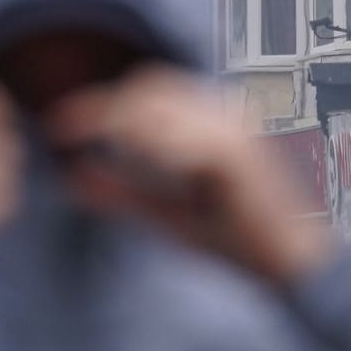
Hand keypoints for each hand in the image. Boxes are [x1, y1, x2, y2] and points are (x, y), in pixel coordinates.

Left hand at [46, 67, 335, 289]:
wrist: (292, 265)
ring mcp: (234, 133)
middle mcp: (225, 118)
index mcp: (211, 127)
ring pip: (165, 104)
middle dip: (104, 107)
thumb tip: (72, 178)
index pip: (149, 95)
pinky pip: (186, 140)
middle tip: (64, 131)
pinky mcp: (239, 157)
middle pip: (152, 86)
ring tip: (95, 145)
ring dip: (124, 123)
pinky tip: (132, 161)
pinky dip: (153, 146)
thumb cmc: (237, 240)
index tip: (58, 125)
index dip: (99, 104)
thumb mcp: (166, 215)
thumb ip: (122, 194)